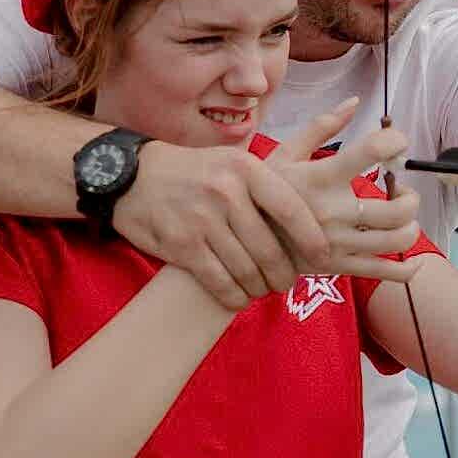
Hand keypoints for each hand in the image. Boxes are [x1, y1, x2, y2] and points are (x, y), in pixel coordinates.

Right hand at [113, 124, 341, 311]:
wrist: (133, 175)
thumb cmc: (196, 173)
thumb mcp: (234, 160)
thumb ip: (272, 182)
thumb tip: (316, 210)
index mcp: (246, 169)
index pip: (289, 208)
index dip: (311, 238)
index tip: (324, 258)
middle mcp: (225, 192)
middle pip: (269, 248)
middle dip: (283, 274)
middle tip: (286, 283)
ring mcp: (202, 219)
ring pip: (246, 269)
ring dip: (259, 287)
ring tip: (262, 289)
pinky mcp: (182, 244)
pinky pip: (219, 281)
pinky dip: (234, 296)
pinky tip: (239, 297)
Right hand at [272, 110, 421, 284]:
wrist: (237, 242)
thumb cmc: (262, 193)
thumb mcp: (283, 154)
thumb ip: (320, 126)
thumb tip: (354, 102)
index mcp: (320, 178)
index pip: (370, 151)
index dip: (393, 142)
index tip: (397, 143)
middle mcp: (332, 211)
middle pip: (398, 209)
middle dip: (410, 198)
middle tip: (401, 191)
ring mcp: (336, 243)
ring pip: (397, 240)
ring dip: (411, 228)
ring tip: (400, 219)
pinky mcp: (336, 267)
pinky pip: (383, 271)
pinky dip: (405, 268)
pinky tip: (405, 258)